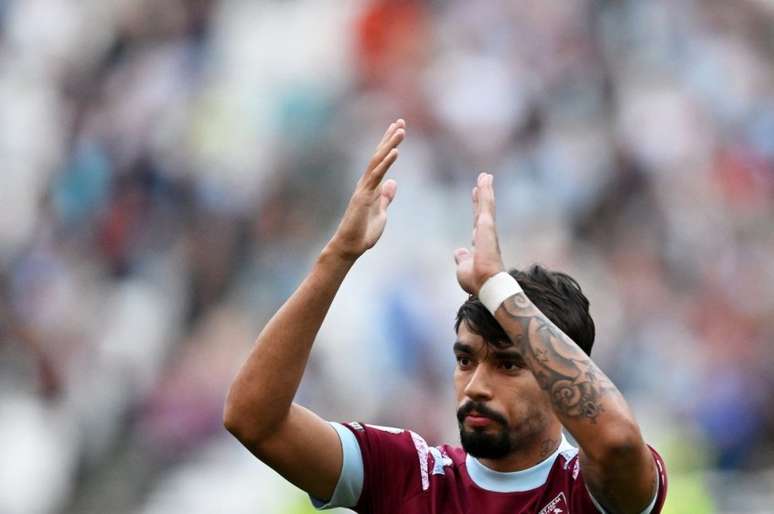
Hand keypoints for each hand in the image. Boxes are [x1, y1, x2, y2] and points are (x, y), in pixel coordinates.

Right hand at [328, 119, 404, 260]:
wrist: (350, 246)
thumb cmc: (363, 232)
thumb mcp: (381, 212)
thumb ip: (386, 197)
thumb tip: (393, 182)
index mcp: (371, 186)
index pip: (381, 160)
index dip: (390, 144)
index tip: (398, 129)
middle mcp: (366, 183)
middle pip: (379, 155)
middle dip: (389, 138)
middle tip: (400, 121)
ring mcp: (364, 188)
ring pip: (378, 161)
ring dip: (390, 145)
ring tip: (400, 130)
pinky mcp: (363, 196)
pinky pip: (376, 176)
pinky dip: (386, 162)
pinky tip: (395, 151)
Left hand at [454, 172, 504, 294]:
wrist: (487, 285)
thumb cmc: (477, 281)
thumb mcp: (464, 268)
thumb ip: (462, 258)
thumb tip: (458, 252)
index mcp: (481, 244)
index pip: (477, 222)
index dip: (476, 208)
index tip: (475, 194)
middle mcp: (486, 235)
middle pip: (483, 210)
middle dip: (483, 195)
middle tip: (484, 179)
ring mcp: (488, 230)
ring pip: (486, 205)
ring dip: (486, 190)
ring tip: (485, 175)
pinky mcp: (487, 226)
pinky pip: (485, 205)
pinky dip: (485, 192)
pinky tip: (484, 182)